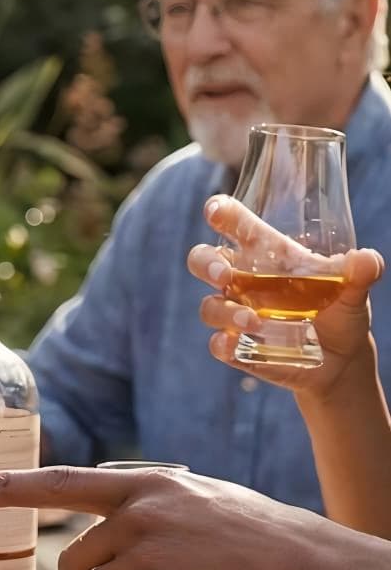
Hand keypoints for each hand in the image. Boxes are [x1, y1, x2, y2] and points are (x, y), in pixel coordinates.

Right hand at [190, 195, 383, 400]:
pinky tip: (235, 344)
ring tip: (254, 322)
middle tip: (223, 273)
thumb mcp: (354, 291)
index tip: (215, 210)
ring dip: (226, 311)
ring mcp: (236, 314)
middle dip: (206, 263)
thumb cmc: (340, 311)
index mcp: (267, 256)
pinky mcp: (238, 347)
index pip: (235, 226)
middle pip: (203, 260)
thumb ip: (361, 273)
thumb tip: (367, 259)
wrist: (342, 360)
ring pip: (210, 306)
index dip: (221, 213)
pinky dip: (223, 344)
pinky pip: (218, 344)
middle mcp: (243, 282)